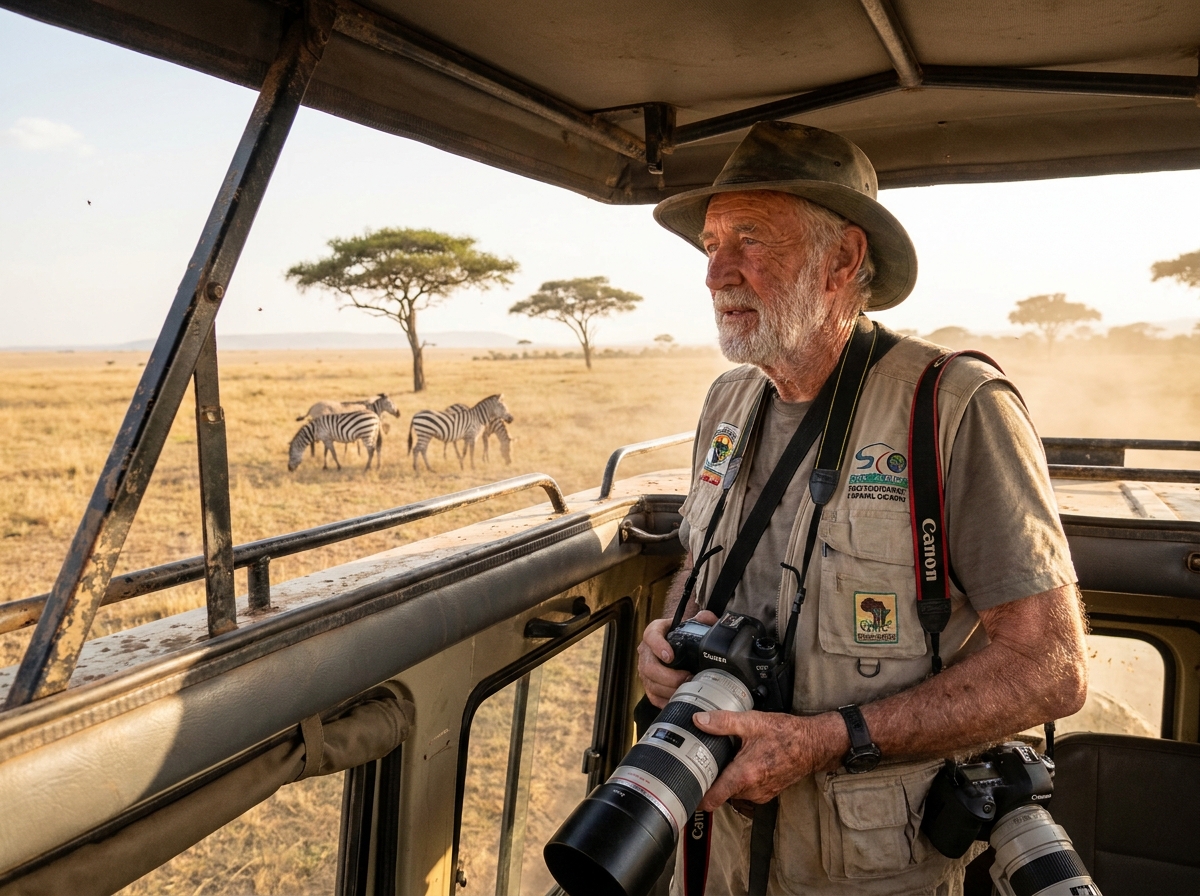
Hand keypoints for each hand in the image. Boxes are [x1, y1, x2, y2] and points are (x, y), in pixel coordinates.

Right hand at [636, 610, 717, 707]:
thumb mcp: (691, 623)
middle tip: (687, 677)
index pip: (650, 636)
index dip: (658, 646)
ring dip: (669, 690)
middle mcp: (646, 651)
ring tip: (687, 690)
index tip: (669, 656)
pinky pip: (653, 697)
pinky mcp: (649, 685)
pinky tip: (679, 700)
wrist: (676, 645)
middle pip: (649, 667)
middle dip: (669, 676)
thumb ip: (702, 619)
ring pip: (651, 684)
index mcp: (654, 632)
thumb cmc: (682, 635)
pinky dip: (666, 700)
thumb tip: (707, 619)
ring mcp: (645, 670)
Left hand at [692, 709, 844, 810]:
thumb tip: (699, 720)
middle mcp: (751, 790)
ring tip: (726, 759)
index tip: (685, 789)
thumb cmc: (787, 734)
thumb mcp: (752, 722)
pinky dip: (741, 779)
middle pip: (720, 793)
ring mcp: (760, 794)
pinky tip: (743, 761)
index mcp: (744, 775)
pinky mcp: (767, 793)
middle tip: (704, 761)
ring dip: (728, 778)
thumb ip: (723, 722)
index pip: (712, 800)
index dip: (696, 797)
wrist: (814, 744)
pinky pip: (746, 790)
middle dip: (712, 779)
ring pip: (733, 791)